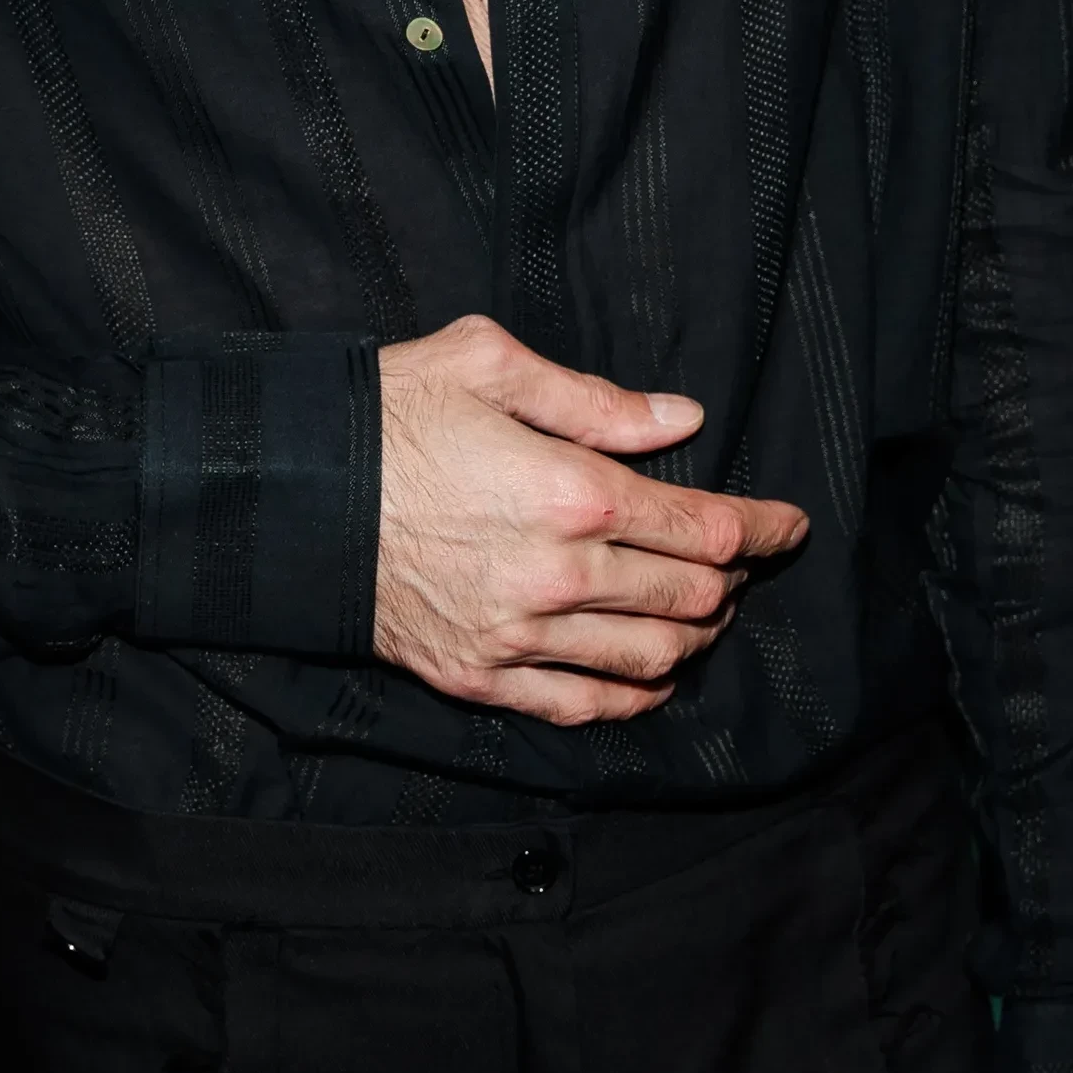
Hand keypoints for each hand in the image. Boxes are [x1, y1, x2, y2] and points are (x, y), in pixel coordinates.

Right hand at [372, 314, 807, 727]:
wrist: (284, 493)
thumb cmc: (385, 413)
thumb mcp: (488, 365)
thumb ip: (596, 400)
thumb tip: (680, 422)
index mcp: (573, 492)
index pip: (705, 527)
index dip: (763, 528)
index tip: (788, 525)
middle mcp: (559, 575)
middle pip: (691, 597)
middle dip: (734, 579)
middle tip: (742, 560)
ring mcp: (519, 636)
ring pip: (651, 658)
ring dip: (696, 638)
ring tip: (705, 613)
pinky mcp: (481, 675)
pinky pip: (583, 707)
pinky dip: (635, 698)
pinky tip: (652, 679)